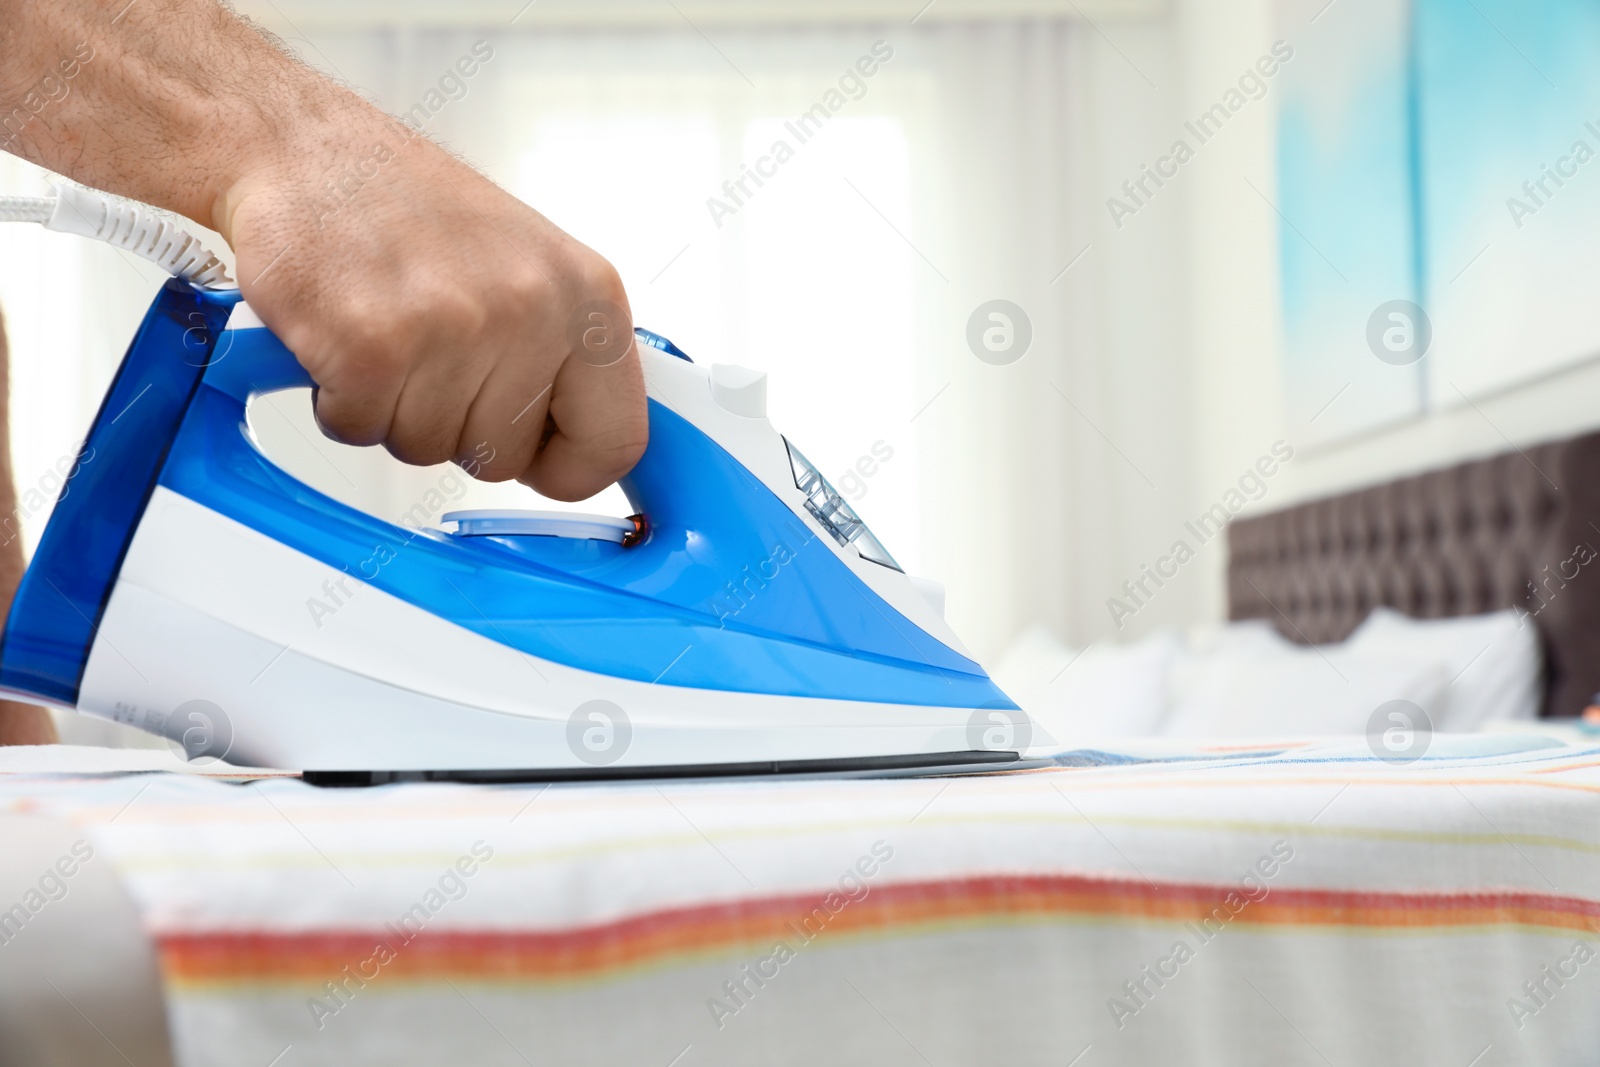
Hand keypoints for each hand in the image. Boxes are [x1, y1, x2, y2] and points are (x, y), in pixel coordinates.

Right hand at [213, 111, 647, 500]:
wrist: (305, 148)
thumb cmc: (413, 207)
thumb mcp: (531, 268)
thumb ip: (565, 357)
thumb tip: (587, 448)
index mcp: (588, 296)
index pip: (615, 442)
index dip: (567, 468)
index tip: (536, 455)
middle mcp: (531, 310)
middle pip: (504, 459)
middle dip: (455, 425)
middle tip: (427, 350)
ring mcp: (454, 329)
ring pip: (426, 449)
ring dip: (392, 408)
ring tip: (385, 329)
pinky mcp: (372, 348)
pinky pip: (358, 430)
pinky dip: (338, 398)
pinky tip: (342, 334)